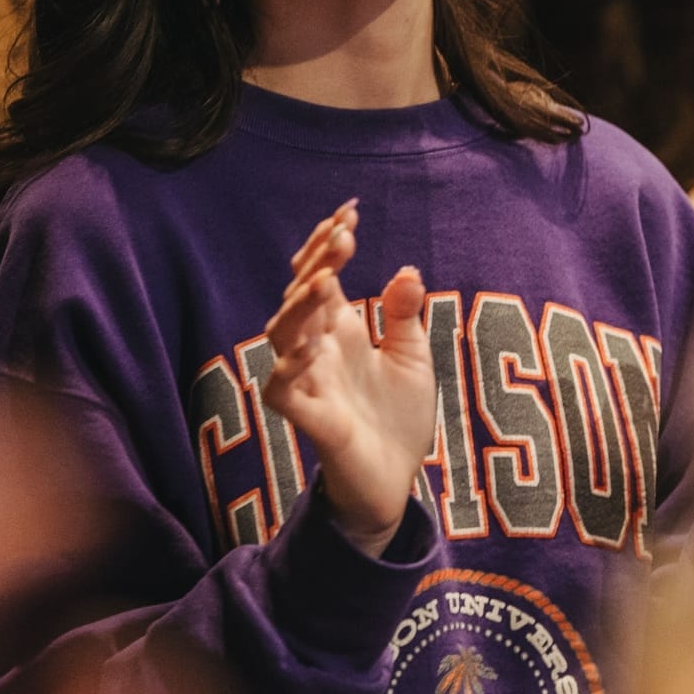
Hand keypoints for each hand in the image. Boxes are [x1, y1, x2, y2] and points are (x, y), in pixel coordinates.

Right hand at [262, 199, 434, 557]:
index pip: (321, 278)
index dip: (327, 246)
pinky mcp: (310, 420)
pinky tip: (313, 346)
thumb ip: (404, 315)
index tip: (348, 212)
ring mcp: (309, 383)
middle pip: (299, 298)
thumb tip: (405, 269)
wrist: (397, 481)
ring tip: (325, 277)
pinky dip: (292, 366)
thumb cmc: (397, 418)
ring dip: (300, 306)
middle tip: (342, 234)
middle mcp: (317, 351)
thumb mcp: (411, 357)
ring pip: (281, 337)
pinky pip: (283, 390)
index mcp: (339, 332)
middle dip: (315, 263)